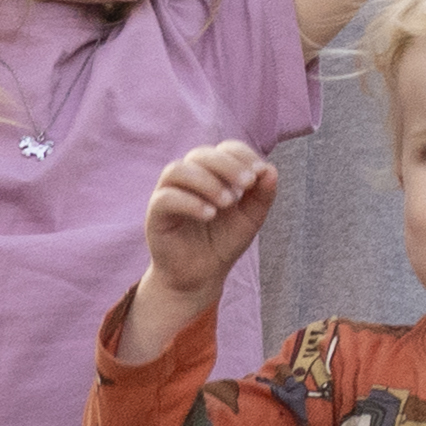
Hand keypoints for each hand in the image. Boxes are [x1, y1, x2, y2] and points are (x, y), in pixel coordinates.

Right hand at [124, 140, 277, 332]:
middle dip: (226, 165)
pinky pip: (165, 198)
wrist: (200, 276)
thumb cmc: (224, 242)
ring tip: (228, 202)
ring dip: (206, 181)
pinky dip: (189, 202)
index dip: (242, 155)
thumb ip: (262, 195)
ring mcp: (168, 193)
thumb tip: (270, 170)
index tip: (259, 173)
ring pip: (177, 170)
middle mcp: (188, 178)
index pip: (224, 149)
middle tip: (246, 184)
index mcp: (212, 173)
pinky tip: (209, 215)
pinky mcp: (155, 214)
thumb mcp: (251, 219)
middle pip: (200, 154)